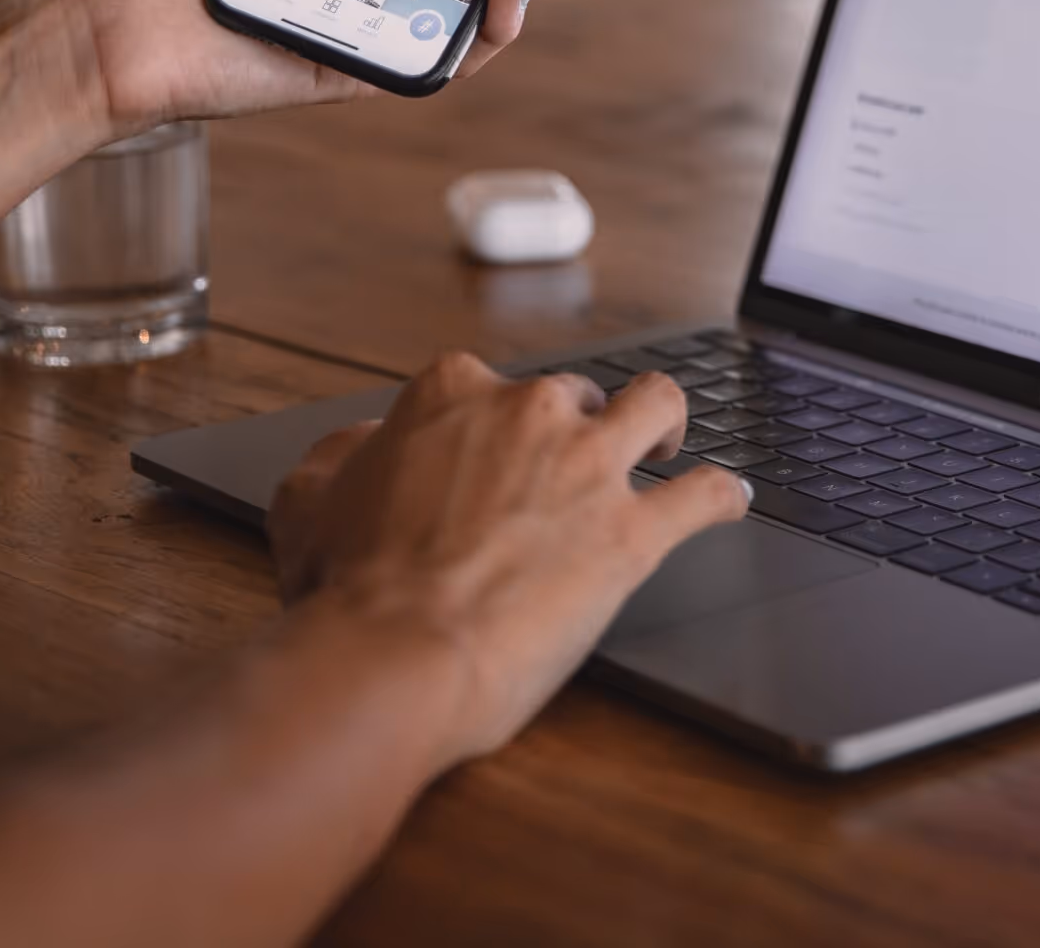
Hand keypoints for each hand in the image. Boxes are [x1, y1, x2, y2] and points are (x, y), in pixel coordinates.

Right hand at [268, 355, 750, 769]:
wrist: (394, 654)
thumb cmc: (347, 591)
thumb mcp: (308, 502)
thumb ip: (342, 457)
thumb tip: (362, 445)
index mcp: (452, 395)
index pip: (485, 385)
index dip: (490, 423)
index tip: (490, 452)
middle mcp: (529, 413)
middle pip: (574, 395)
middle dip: (575, 426)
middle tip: (567, 471)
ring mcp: (589, 466)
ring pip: (657, 407)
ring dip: (667, 422)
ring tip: (667, 446)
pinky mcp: (634, 532)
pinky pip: (704, 495)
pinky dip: (722, 495)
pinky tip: (730, 500)